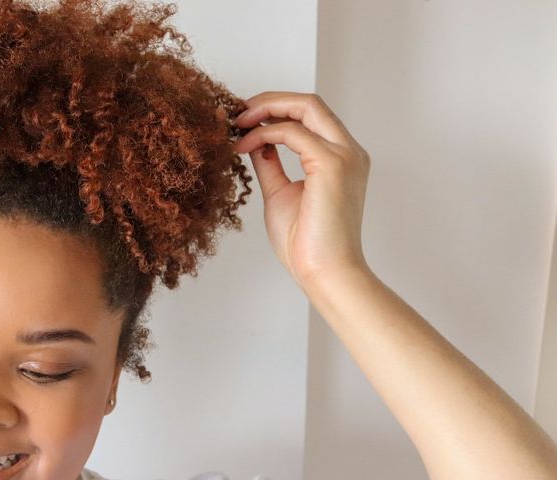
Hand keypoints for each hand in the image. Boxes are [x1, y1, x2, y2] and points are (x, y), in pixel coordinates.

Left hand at [232, 92, 372, 289]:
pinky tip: (243, 147)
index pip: (311, 116)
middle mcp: (349, 151)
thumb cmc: (305, 243)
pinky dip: (264, 133)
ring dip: (265, 109)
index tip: (244, 121)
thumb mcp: (280, 193)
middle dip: (269, 101)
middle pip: (310, 102)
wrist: (324, 272)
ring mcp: (344, 155)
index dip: (275, 110)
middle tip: (236, 114)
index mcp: (341, 158)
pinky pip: (292, 132)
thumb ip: (271, 164)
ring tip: (237, 126)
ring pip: (306, 106)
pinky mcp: (332, 164)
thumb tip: (255, 142)